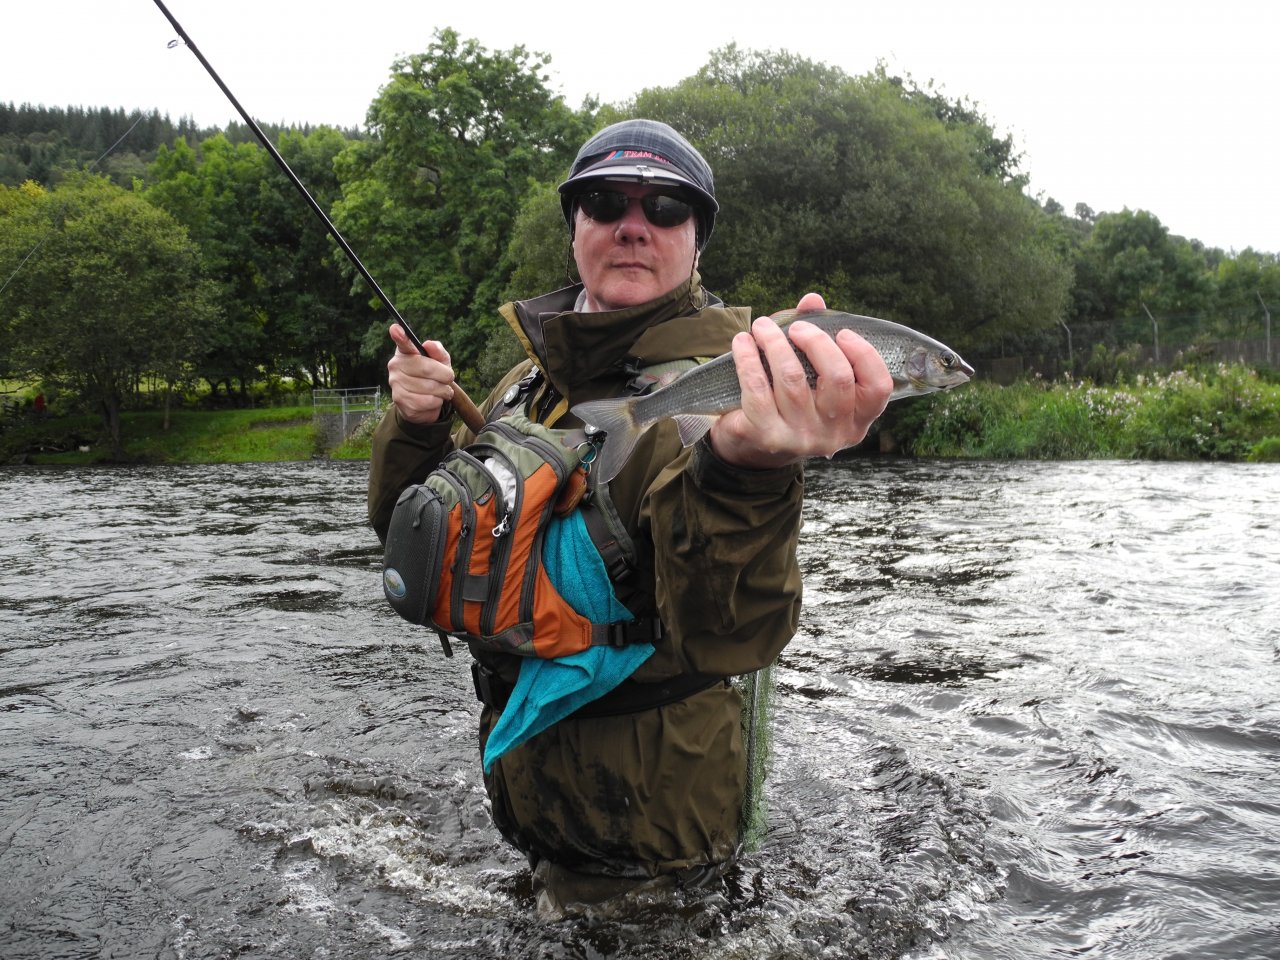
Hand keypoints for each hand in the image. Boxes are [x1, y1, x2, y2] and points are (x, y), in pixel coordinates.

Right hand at [387, 323, 454, 424]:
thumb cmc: (434, 377)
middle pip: (427, 368)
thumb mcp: (441, 362)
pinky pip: (427, 401)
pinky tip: (434, 400)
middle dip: (445, 376)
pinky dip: (437, 402)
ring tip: (441, 391)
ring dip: (443, 391)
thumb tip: (429, 344)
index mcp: (405, 352)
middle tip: (448, 379)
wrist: (425, 403)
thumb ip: (438, 352)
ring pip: (429, 387)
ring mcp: (395, 383)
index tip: (396, 328)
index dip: (399, 336)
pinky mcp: (400, 401)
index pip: (402, 343)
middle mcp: (396, 365)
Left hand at [709, 293, 892, 469]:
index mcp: (856, 420)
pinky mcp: (767, 436)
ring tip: (762, 326)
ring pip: (793, 378)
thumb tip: (812, 299)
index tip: (842, 332)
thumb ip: (819, 336)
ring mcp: (801, 438)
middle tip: (797, 328)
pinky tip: (742, 342)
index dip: (864, 354)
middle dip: (816, 341)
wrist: (752, 447)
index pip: (878, 387)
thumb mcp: (813, 377)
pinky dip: (748, 358)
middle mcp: (834, 434)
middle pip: (838, 377)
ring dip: (775, 343)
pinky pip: (757, 388)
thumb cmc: (792, 403)